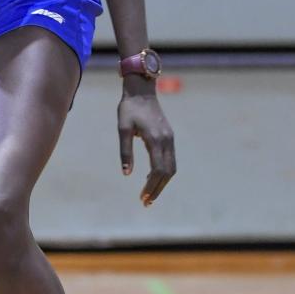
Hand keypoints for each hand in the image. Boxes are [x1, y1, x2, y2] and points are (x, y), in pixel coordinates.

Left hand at [118, 88, 175, 206]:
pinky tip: (151, 177)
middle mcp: (166, 141)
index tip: (142, 198)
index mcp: (155, 140)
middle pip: (167, 173)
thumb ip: (125, 151)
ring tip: (149, 194)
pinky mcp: (169, 137)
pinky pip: (170, 159)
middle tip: (146, 202)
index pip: (157, 170)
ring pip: (171, 168)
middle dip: (157, 189)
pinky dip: (163, 172)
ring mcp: (170, 139)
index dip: (151, 187)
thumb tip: (126, 173)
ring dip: (162, 182)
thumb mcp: (122, 129)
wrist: (141, 91)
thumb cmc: (129, 109)